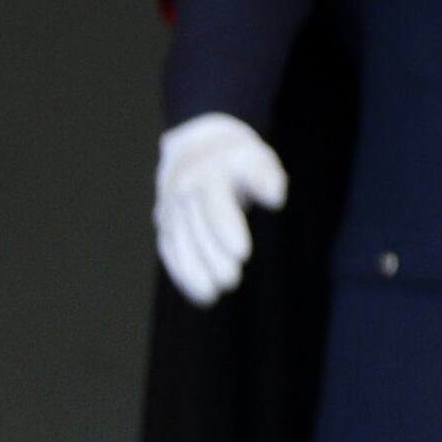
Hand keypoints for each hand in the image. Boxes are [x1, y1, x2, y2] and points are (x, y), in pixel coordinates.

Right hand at [153, 114, 287, 306]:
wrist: (198, 145)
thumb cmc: (238, 157)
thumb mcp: (257, 157)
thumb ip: (266, 176)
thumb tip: (276, 198)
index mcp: (207, 174)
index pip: (215, 205)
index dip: (228, 230)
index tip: (243, 254)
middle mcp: (181, 191)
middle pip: (196, 228)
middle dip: (211, 256)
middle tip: (231, 281)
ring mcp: (169, 207)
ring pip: (178, 242)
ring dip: (191, 270)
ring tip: (210, 296)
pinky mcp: (165, 222)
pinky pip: (169, 248)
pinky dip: (181, 271)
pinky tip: (198, 293)